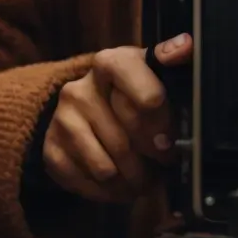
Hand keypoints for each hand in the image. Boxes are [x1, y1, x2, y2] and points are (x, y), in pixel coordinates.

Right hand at [42, 34, 189, 203]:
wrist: (82, 108)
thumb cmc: (128, 90)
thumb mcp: (150, 72)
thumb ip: (170, 59)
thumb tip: (187, 45)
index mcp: (111, 63)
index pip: (145, 96)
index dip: (161, 126)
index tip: (169, 142)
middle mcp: (80, 89)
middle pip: (124, 141)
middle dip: (148, 163)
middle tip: (162, 166)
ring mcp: (61, 120)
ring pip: (106, 168)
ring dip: (131, 182)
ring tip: (143, 179)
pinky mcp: (51, 148)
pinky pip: (87, 183)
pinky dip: (109, 192)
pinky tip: (120, 183)